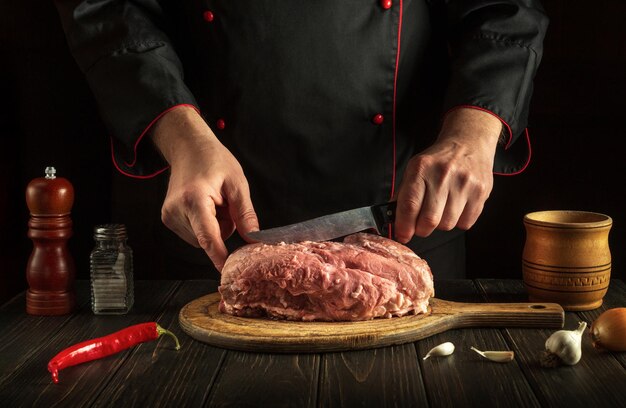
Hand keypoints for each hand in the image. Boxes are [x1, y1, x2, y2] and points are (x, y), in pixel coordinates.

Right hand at [151, 106, 258, 270]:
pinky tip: (204, 206)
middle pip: (207, 240)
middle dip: (222, 228)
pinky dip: (204, 225)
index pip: (208, 237)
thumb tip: (253, 240)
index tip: (227, 272)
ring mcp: (169, 216)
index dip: (219, 256)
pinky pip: (194, 234)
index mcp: (194, 199)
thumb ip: (245, 214)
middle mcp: (176, 210)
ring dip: (213, 227)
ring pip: (201, 239)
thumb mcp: (237, 184)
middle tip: (224, 204)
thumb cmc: (214, 161)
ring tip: (213, 203)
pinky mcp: (168, 219)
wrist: (188, 148)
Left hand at [394, 108, 501, 242]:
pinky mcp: (480, 192)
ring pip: (447, 224)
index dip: (404, 226)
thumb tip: (394, 219)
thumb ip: (404, 194)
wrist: (469, 143)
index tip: (402, 235)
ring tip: (441, 209)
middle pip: (429, 220)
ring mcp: (464, 183)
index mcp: (422, 168)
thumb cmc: (438, 160)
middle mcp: (443, 175)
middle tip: (420, 225)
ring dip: (440, 224)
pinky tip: (456, 206)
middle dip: (421, 229)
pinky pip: (465, 223)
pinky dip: (457, 221)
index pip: (410, 205)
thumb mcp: (415, 169)